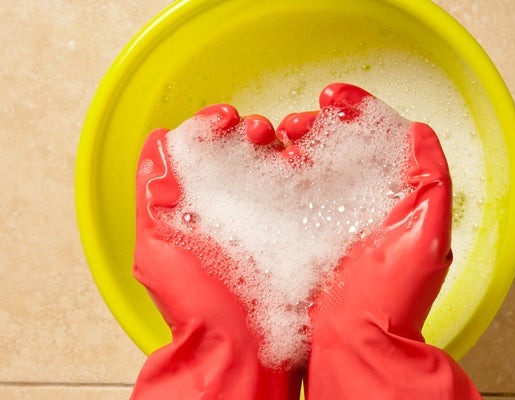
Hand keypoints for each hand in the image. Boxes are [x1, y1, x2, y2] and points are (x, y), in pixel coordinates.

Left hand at [130, 105, 301, 399]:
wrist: (245, 352)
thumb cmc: (199, 304)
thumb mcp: (160, 245)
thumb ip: (153, 191)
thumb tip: (157, 140)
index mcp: (205, 205)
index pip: (211, 151)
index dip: (216, 126)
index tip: (225, 119)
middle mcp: (242, 209)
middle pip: (250, 154)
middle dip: (254, 131)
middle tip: (258, 132)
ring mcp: (278, 219)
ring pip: (285, 163)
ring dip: (285, 141)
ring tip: (287, 136)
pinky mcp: (309, 231)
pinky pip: (317, 187)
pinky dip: (315, 163)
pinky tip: (310, 156)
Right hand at [293, 83, 481, 398]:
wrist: (353, 345)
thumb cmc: (391, 297)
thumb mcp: (427, 234)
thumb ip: (431, 178)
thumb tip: (421, 131)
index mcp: (385, 195)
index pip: (371, 136)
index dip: (354, 109)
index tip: (335, 97)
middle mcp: (352, 202)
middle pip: (330, 146)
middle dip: (312, 123)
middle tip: (296, 123)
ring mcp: (320, 218)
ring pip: (299, 163)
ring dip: (284, 141)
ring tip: (271, 136)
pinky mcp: (292, 234)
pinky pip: (276, 192)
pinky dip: (265, 170)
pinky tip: (258, 160)